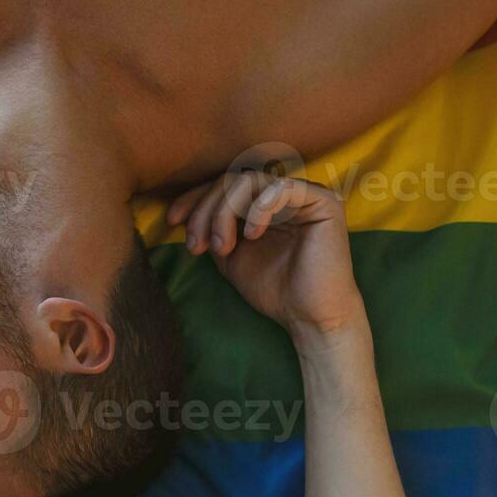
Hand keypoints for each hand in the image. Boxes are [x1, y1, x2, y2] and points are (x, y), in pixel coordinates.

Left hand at [167, 172, 365, 341]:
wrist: (307, 316)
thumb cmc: (272, 288)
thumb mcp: (228, 255)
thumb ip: (212, 229)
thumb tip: (186, 211)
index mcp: (262, 203)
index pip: (223, 184)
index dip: (195, 198)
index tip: (172, 221)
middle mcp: (283, 193)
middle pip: (231, 179)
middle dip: (205, 210)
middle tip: (197, 245)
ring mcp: (304, 194)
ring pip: (249, 180)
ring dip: (224, 212)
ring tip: (222, 248)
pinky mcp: (323, 201)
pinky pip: (281, 187)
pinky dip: (258, 209)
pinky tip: (252, 236)